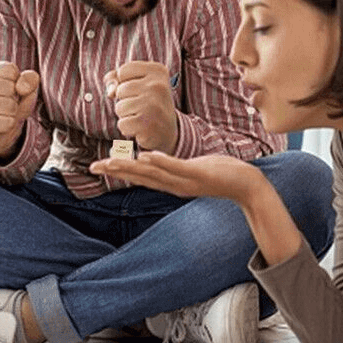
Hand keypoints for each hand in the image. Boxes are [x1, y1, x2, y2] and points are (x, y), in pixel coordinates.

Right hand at [0, 62, 38, 158]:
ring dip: (13, 112)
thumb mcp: (26, 88)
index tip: (11, 88)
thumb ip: (29, 80)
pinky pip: (7, 122)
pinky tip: (1, 123)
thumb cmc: (12, 102)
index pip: (10, 70)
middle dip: (15, 98)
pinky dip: (10, 124)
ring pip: (9, 106)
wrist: (0, 130)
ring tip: (5, 113)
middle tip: (8, 103)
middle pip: (9, 88)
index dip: (18, 81)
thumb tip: (22, 87)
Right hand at [90, 151, 264, 206]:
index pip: (141, 176)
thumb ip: (176, 167)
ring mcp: (186, 181)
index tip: (99, 165)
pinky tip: (146, 156)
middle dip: (117, 170)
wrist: (248, 186)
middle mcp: (175, 185)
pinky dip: (161, 162)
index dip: (119, 170)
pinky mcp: (198, 174)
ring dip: (132, 167)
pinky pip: (176, 167)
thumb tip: (165, 160)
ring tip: (112, 161)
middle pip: (140, 177)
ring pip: (153, 174)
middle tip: (94, 166)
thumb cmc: (223, 173)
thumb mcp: (194, 169)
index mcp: (172, 182)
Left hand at [104, 61, 177, 153]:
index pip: (123, 71)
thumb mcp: (138, 84)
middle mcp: (158, 86)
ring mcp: (154, 105)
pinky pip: (122, 124)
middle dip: (125, 101)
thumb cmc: (149, 104)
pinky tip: (142, 128)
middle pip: (120, 90)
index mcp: (158, 71)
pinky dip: (128, 128)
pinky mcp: (148, 124)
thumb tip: (110, 92)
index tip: (141, 90)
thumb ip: (118, 79)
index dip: (124, 83)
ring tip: (142, 116)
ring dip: (126, 115)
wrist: (168, 131)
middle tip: (143, 106)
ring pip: (119, 107)